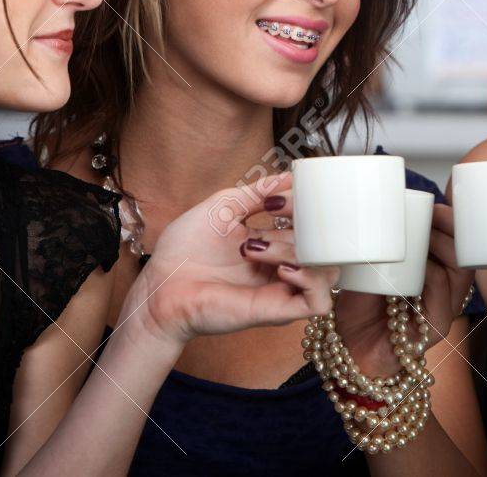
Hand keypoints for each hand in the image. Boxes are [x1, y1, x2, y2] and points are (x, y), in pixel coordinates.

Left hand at [122, 173, 337, 347]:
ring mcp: (281, 289)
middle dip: (306, 226)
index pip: (311, 225)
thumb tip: (290, 177)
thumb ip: (257, 192)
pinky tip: (282, 268)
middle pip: (322, 245)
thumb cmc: (183, 251)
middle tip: (274, 218)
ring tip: (261, 248)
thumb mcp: (223, 207)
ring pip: (326, 271)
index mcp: (272, 244)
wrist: (160, 286)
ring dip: (303, 252)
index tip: (279, 198)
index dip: (305, 206)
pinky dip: (311, 281)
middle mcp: (281, 266)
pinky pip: (317, 302)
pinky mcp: (276, 311)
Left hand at [326, 202, 472, 376]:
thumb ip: (381, 245)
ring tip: (427, 232)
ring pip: (460, 274)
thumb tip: (378, 209)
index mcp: (432, 274)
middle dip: (451, 229)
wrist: (347, 348)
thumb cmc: (359, 307)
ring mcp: (441, 310)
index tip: (435, 205)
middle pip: (463, 255)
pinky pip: (443, 299)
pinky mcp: (435, 329)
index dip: (450, 224)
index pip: (454, 244)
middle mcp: (442, 292)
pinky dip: (435, 278)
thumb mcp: (370, 266)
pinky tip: (423, 266)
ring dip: (446, 248)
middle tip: (433, 214)